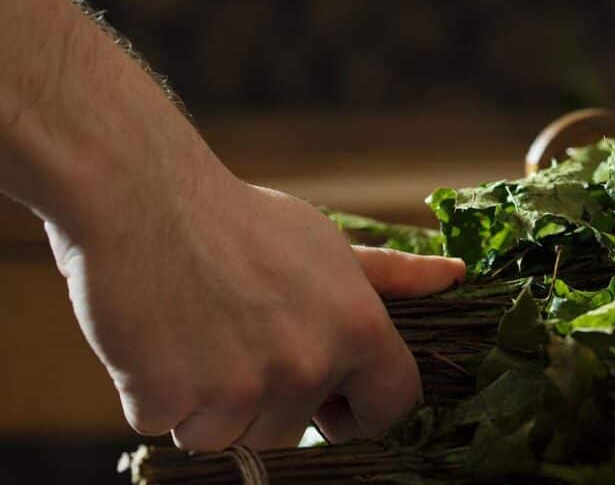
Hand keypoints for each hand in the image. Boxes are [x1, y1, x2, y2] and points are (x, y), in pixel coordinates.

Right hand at [44, 174, 464, 450]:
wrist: (142, 198)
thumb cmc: (240, 221)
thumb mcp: (328, 245)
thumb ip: (392, 278)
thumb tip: (454, 277)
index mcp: (357, 330)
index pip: (393, 407)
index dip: (364, 412)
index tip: (335, 404)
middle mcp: (306, 366)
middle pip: (293, 431)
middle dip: (270, 401)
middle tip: (240, 338)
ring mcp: (238, 390)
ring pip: (230, 436)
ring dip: (210, 404)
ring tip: (198, 334)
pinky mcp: (171, 402)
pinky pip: (171, 427)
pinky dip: (158, 396)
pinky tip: (159, 340)